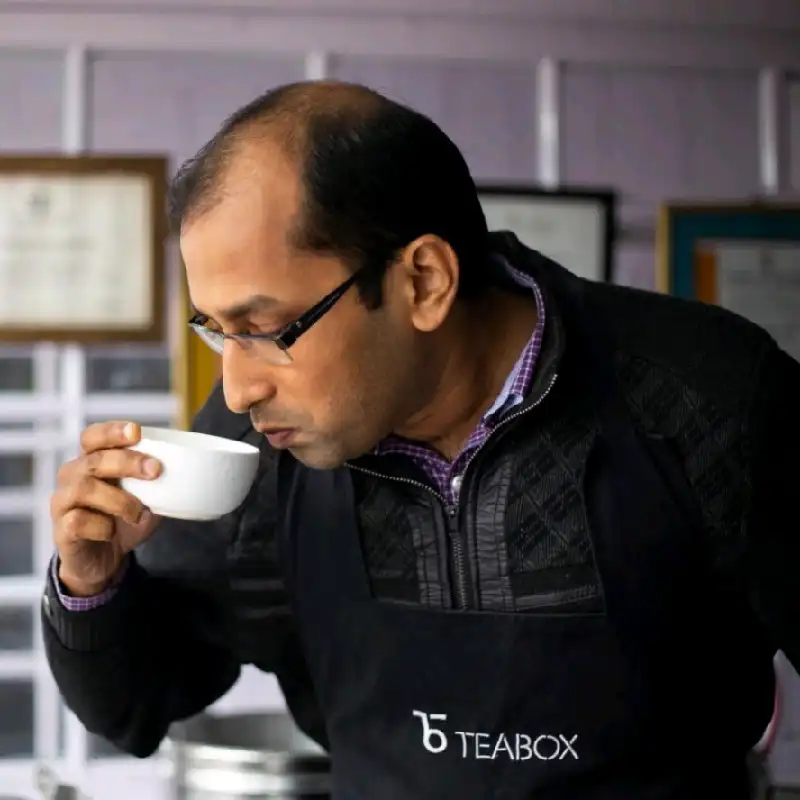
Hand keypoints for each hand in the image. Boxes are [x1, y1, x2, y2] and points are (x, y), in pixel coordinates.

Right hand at [51, 421, 161, 595]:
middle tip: (155, 471)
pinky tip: (111, 532)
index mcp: (92, 461)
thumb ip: (159, 482)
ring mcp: (63, 501)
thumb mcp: (146, 498)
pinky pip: (78, 521)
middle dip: (127, 462)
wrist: (103, 560)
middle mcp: (73, 476)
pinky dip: (102, 526)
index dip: (112, 431)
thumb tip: (191, 468)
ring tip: (139, 513)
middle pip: (94, 459)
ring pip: (84, 488)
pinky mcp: (61, 529)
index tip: (137, 432)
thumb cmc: (123, 520)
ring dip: (119, 499)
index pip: (93, 436)